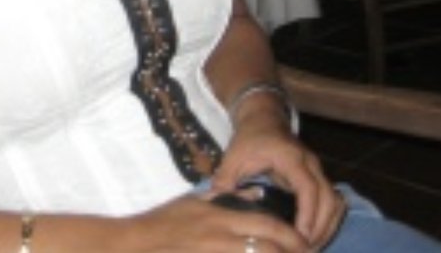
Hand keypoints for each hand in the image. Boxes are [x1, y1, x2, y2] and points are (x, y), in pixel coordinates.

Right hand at [128, 194, 310, 251]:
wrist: (136, 243)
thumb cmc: (164, 221)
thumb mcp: (195, 201)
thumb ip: (228, 198)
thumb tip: (257, 193)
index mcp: (220, 218)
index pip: (267, 225)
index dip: (290, 236)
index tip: (304, 242)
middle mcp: (221, 239)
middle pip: (268, 248)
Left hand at [212, 112, 344, 249]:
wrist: (263, 119)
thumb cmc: (249, 139)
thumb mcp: (233, 155)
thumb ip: (225, 179)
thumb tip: (214, 203)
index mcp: (291, 158)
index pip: (307, 188)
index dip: (308, 213)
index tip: (301, 236)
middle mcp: (310, 164)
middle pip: (329, 198)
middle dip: (321, 226)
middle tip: (305, 249)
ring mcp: (317, 171)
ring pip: (335, 201)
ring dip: (327, 225)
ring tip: (310, 246)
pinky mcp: (317, 178)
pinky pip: (332, 201)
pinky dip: (328, 219)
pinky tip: (314, 235)